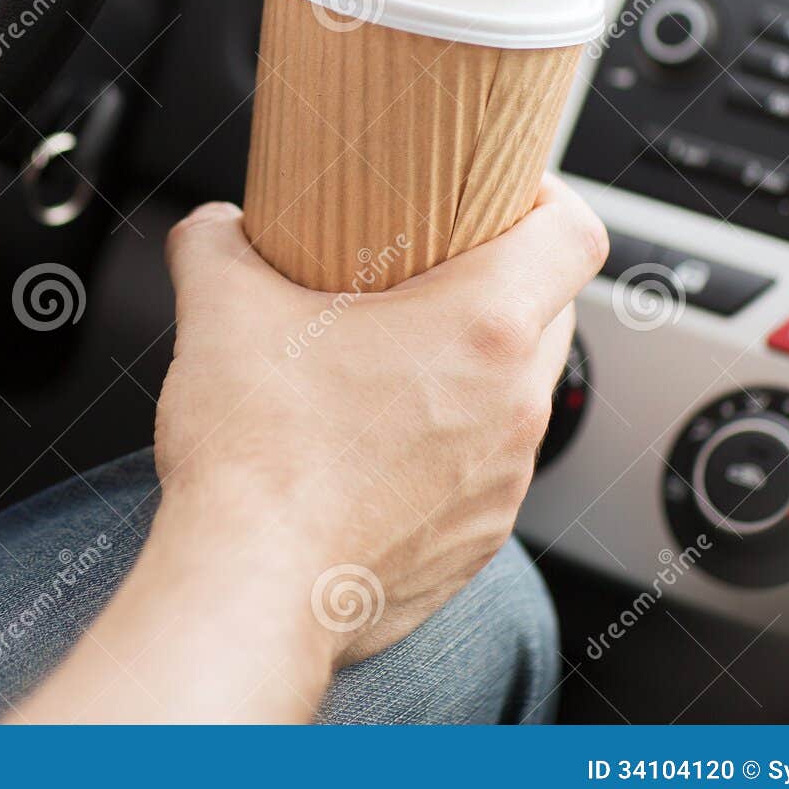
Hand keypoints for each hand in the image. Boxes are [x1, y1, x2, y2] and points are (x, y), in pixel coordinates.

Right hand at [155, 175, 606, 666]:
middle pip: (549, 312)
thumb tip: (213, 230)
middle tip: (425, 273)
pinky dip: (448, 445)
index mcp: (481, 329)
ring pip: (516, 396)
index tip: (499, 198)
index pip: (575, 235)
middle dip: (499, 283)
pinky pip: (485, 469)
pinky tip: (374, 445)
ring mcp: (502, 482)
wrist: (250, 590)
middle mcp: (513, 406)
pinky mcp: (476, 540)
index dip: (544, 200)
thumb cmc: (257, 457)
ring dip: (470, 371)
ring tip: (391, 364)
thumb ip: (216, 243)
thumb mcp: (220, 309)